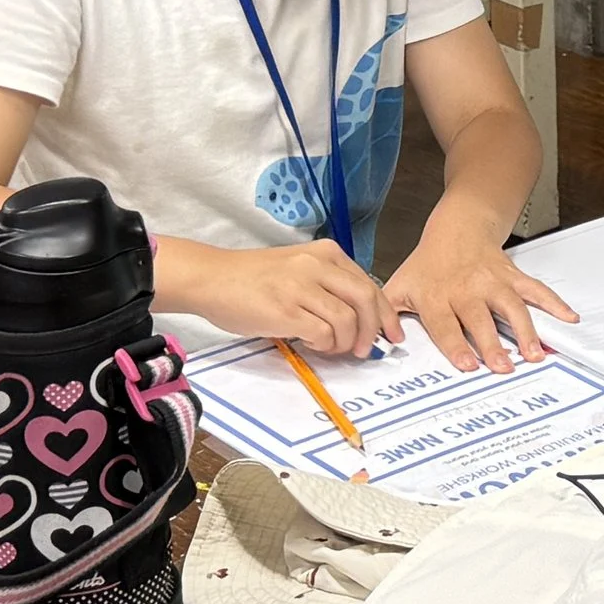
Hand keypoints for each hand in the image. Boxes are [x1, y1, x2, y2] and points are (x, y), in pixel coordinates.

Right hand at [192, 239, 394, 356]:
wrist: (212, 278)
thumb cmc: (253, 278)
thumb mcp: (300, 268)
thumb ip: (329, 284)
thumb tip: (360, 318)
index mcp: (327, 253)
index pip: (370, 285)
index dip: (386, 314)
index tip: (391, 335)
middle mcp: (318, 265)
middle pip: (366, 300)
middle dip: (374, 330)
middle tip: (367, 350)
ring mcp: (302, 286)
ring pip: (347, 320)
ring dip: (345, 342)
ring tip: (330, 347)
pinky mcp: (286, 310)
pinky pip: (323, 333)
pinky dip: (324, 345)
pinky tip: (311, 344)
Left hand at [383, 211, 577, 374]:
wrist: (458, 228)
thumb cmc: (428, 264)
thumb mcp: (399, 285)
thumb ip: (387, 316)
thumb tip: (374, 343)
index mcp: (437, 295)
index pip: (445, 324)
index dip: (456, 344)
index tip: (467, 365)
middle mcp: (467, 289)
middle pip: (481, 319)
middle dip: (493, 344)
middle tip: (504, 367)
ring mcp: (493, 282)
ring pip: (512, 307)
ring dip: (526, 330)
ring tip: (536, 354)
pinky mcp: (513, 277)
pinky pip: (536, 290)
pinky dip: (555, 304)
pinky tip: (568, 319)